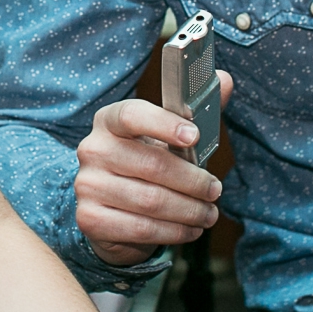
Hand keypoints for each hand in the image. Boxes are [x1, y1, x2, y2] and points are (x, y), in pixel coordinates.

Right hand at [74, 71, 231, 267]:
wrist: (111, 208)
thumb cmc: (146, 163)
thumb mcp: (168, 136)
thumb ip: (195, 111)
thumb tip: (225, 80)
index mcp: (109, 120)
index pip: (132, 115)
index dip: (164, 124)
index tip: (193, 135)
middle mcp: (93, 149)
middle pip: (151, 164)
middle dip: (193, 180)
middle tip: (215, 190)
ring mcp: (88, 186)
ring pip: (150, 201)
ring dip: (189, 210)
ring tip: (209, 214)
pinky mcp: (90, 219)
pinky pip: (141, 228)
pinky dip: (174, 231)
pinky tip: (190, 229)